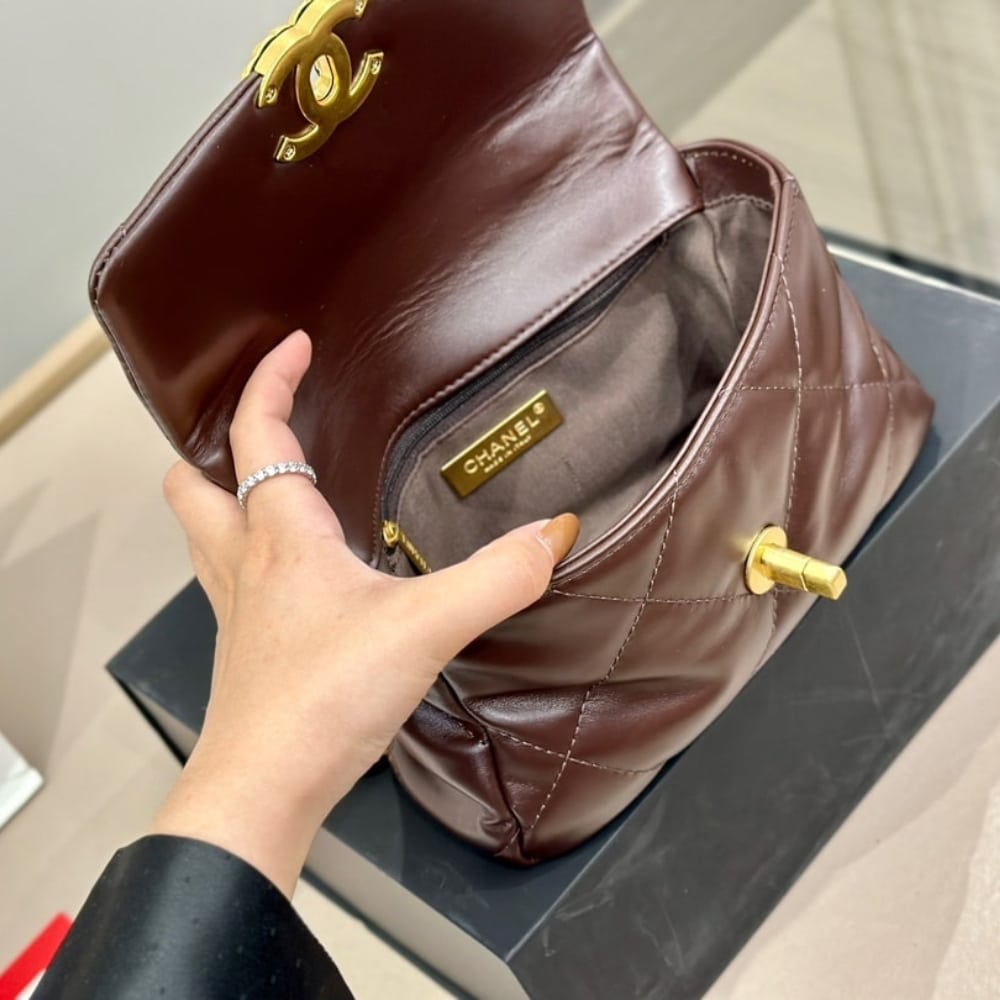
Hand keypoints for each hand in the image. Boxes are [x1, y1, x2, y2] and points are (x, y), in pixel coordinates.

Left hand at [151, 331, 579, 895]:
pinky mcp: (247, 650)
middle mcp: (245, 563)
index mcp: (280, 533)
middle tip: (262, 424)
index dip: (271, 380)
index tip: (293, 344)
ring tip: (268, 484)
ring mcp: (237, 610)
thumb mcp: (426, 626)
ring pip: (205, 533)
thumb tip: (552, 534)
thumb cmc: (323, 700)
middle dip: (217, 442)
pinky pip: (233, 582)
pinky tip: (297, 577)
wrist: (265, 788)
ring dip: (225, 497)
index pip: (257, 432)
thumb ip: (496, 577)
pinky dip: (250, 557)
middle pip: (194, 483)